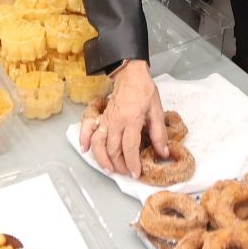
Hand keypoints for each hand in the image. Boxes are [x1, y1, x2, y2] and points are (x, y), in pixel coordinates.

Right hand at [81, 60, 164, 178]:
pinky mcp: (101, 117)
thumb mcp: (157, 111)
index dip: (132, 163)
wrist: (131, 75)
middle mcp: (116, 122)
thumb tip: (162, 152)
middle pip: (113, 149)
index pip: (129, 148)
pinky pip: (88, 130)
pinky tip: (85, 150)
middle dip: (119, 165)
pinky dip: (84, 140)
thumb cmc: (145, 91)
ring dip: (102, 159)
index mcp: (132, 120)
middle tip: (127, 173)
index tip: (136, 173)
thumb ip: (159, 133)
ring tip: (109, 169)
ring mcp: (106, 120)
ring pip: (98, 144)